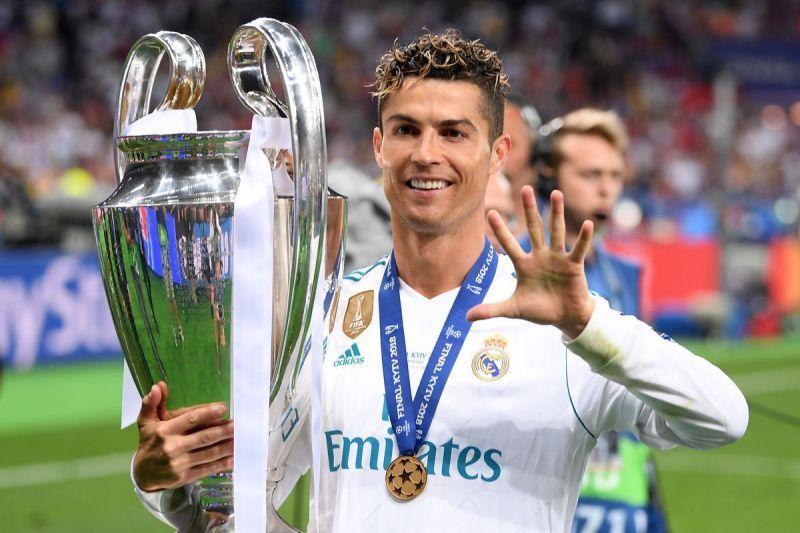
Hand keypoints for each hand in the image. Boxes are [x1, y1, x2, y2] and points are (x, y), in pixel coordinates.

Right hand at [133, 382, 233, 491]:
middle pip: (203, 437)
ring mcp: (180, 464)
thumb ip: (151, 403)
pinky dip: (222, 464)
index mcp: (165, 431)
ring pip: (208, 453)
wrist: (142, 474)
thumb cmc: (149, 443)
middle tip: (238, 425)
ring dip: (226, 446)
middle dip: (223, 431)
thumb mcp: (146, 422)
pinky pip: (207, 469)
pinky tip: (234, 458)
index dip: (207, 413)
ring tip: (240, 438)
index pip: (190, 420)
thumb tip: (158, 386)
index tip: (223, 407)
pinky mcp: (185, 477)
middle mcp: (173, 447)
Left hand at [467, 186, 595, 338]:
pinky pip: (578, 249)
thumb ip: (491, 310)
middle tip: (525, 188)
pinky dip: (584, 238)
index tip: (491, 212)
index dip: (501, 230)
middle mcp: (540, 256)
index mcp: (524, 265)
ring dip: (556, 213)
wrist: (565, 318)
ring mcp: (557, 258)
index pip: (509, 244)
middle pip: (534, 229)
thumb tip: (467, 317)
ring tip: (555, 193)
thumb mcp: (513, 310)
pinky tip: (588, 225)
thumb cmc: (539, 310)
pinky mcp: (573, 265)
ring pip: (556, 232)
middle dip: (529, 210)